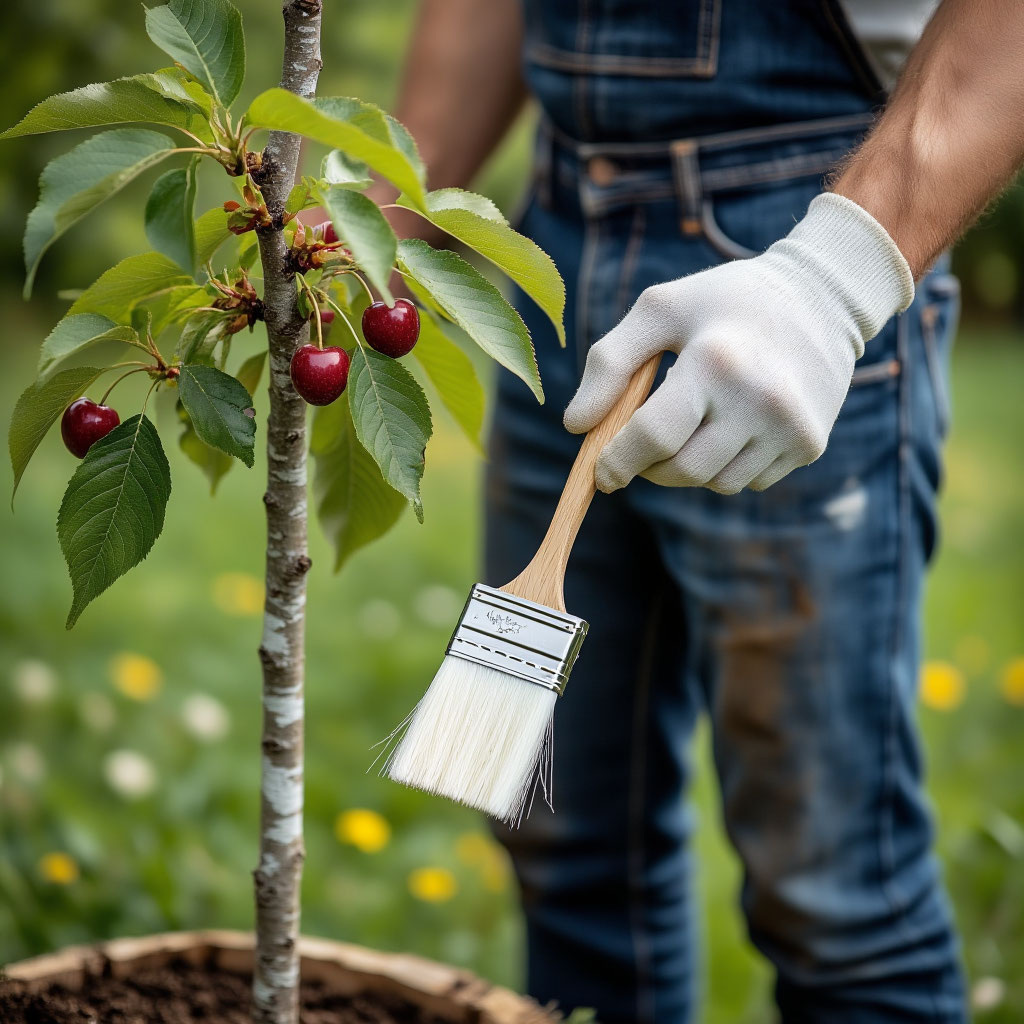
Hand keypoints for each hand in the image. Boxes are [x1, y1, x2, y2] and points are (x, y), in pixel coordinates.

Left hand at [563, 194, 913, 493]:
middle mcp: (760, 400)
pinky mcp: (809, 444)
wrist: (823, 295)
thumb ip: (609, 362)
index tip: (601, 471)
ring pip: (714, 483)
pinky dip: (726, 465)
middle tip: (638, 450)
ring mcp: (790, 427)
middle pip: (682, 470)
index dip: (618, 461)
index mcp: (716, 361)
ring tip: (691, 424)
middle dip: (648, 468)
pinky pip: (748, 481)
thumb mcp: (660, 310)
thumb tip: (575, 426)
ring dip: (687, 468)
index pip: (653, 436)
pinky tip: (733, 425)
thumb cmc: (725, 301)